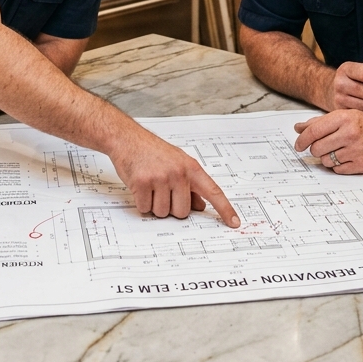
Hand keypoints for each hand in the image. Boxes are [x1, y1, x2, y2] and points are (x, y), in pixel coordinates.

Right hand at [108, 127, 240, 227]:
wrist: (128, 138)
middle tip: (162, 190)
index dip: (225, 209)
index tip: (234, 222)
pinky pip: (145, 209)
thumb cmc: (152, 151)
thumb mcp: (177, 163)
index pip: (213, 191)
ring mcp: (160, 178)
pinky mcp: (142, 183)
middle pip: (182, 212)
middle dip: (171, 207)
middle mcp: (179, 173)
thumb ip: (191, 185)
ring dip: (155, 205)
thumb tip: (201, 206)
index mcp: (191, 168)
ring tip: (150, 185)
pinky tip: (140, 186)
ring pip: (162, 213)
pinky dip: (141, 203)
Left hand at [294, 110, 362, 174]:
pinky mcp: (361, 164)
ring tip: (337, 151)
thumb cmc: (362, 124)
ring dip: (327, 158)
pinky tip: (345, 157)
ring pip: (326, 161)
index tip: (298, 146)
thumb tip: (298, 128)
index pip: (314, 131)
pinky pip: (337, 170)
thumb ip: (318, 122)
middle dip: (316, 149)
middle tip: (322, 147)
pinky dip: (338, 166)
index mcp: (343, 118)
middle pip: (317, 148)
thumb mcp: (342, 117)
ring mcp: (356, 150)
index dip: (302, 140)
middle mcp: (350, 134)